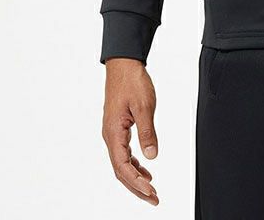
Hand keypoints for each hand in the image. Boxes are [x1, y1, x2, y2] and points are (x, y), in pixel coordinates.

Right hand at [102, 58, 159, 204]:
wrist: (124, 65)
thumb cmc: (132, 82)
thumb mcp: (144, 106)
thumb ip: (147, 132)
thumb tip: (152, 156)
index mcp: (113, 133)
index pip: (123, 167)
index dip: (137, 183)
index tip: (152, 192)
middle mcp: (110, 136)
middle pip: (121, 171)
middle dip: (137, 188)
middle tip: (154, 199)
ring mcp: (113, 133)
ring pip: (122, 163)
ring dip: (136, 178)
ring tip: (151, 189)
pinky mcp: (118, 128)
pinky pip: (124, 153)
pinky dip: (134, 164)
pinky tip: (145, 169)